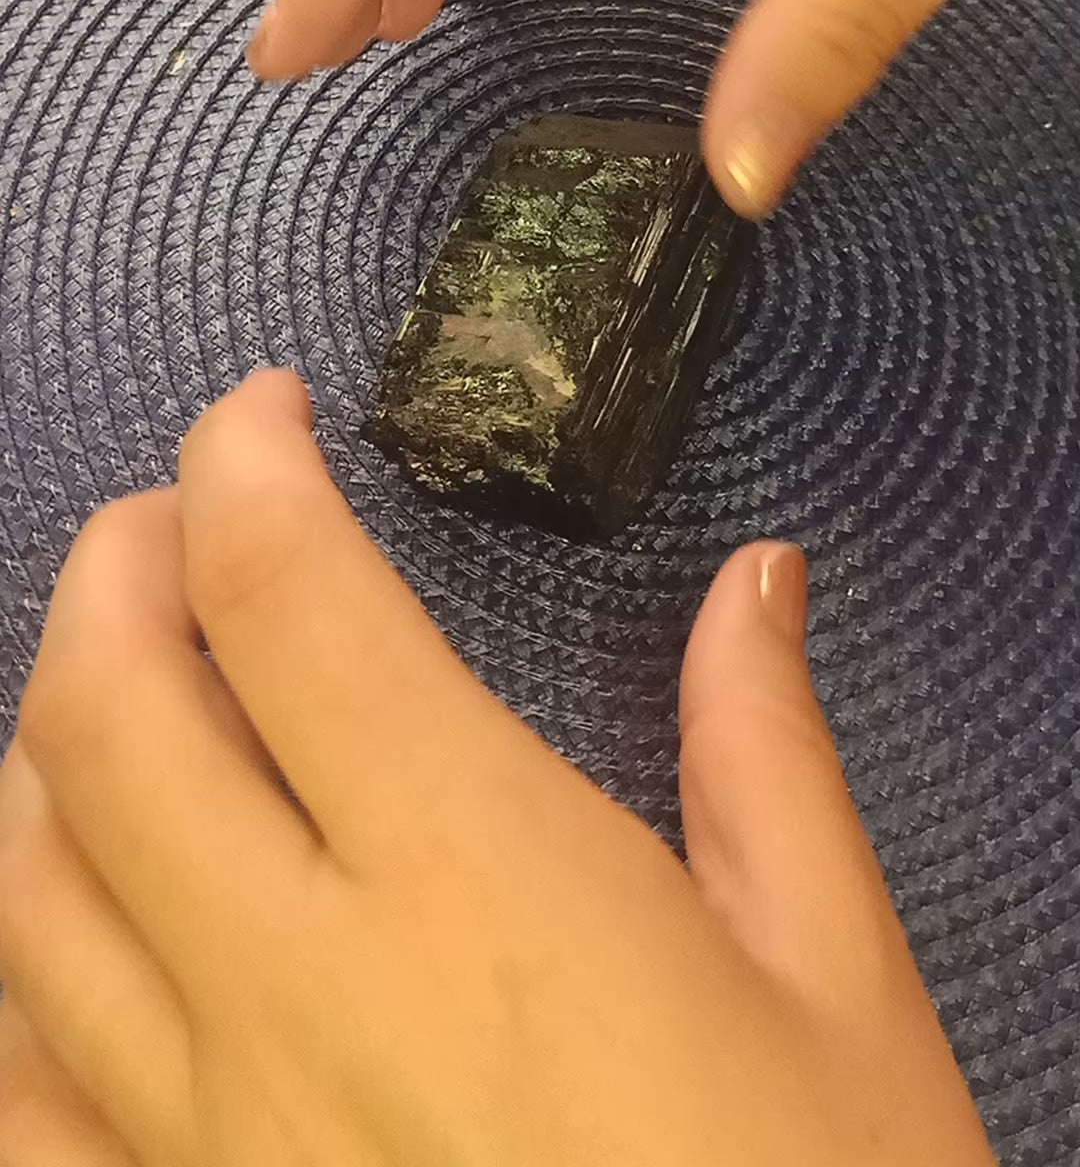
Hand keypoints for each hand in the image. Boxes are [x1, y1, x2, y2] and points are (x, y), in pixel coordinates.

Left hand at [0, 372, 992, 1164]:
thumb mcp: (840, 994)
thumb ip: (765, 755)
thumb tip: (753, 581)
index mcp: (480, 885)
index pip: (288, 599)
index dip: (248, 460)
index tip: (266, 412)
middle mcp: (299, 994)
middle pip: (106, 712)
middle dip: (119, 563)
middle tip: (181, 519)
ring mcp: (199, 1143)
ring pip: (20, 883)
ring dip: (46, 734)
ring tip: (123, 682)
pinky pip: (9, 1099)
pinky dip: (10, 968)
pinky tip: (68, 923)